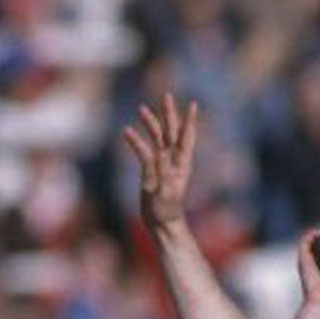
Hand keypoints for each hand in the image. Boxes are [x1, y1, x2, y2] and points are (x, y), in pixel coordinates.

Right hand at [125, 93, 199, 233]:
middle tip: (165, 95)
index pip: (187, 137)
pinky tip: (126, 131)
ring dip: (150, 123)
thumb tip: (160, 152)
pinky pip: (142, 151)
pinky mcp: (150, 170)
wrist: (161, 223)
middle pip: (171, 131)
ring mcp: (162, 163)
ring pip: (156, 138)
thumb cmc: (167, 210)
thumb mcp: (166, 191)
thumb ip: (163, 171)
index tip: (193, 104)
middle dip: (168, 113)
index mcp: (182, 163)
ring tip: (141, 109)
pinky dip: (135, 141)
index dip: (190, 121)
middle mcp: (173, 159)